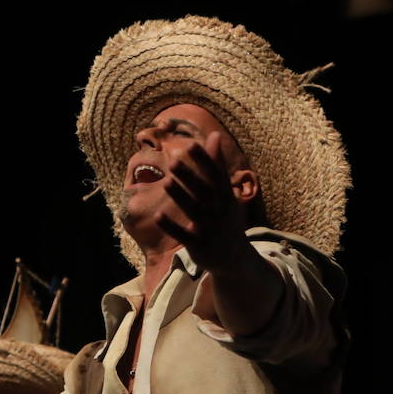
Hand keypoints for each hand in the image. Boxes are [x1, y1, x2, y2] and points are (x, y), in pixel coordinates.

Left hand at [154, 130, 249, 271]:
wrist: (234, 258)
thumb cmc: (226, 217)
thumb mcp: (224, 191)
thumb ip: (216, 164)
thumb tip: (214, 135)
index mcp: (226, 196)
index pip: (216, 175)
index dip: (204, 160)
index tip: (191, 144)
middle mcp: (219, 211)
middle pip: (204, 191)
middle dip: (191, 176)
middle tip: (175, 160)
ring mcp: (210, 228)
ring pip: (194, 210)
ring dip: (180, 196)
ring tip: (167, 182)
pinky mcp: (199, 244)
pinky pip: (183, 234)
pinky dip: (171, 225)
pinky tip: (158, 215)